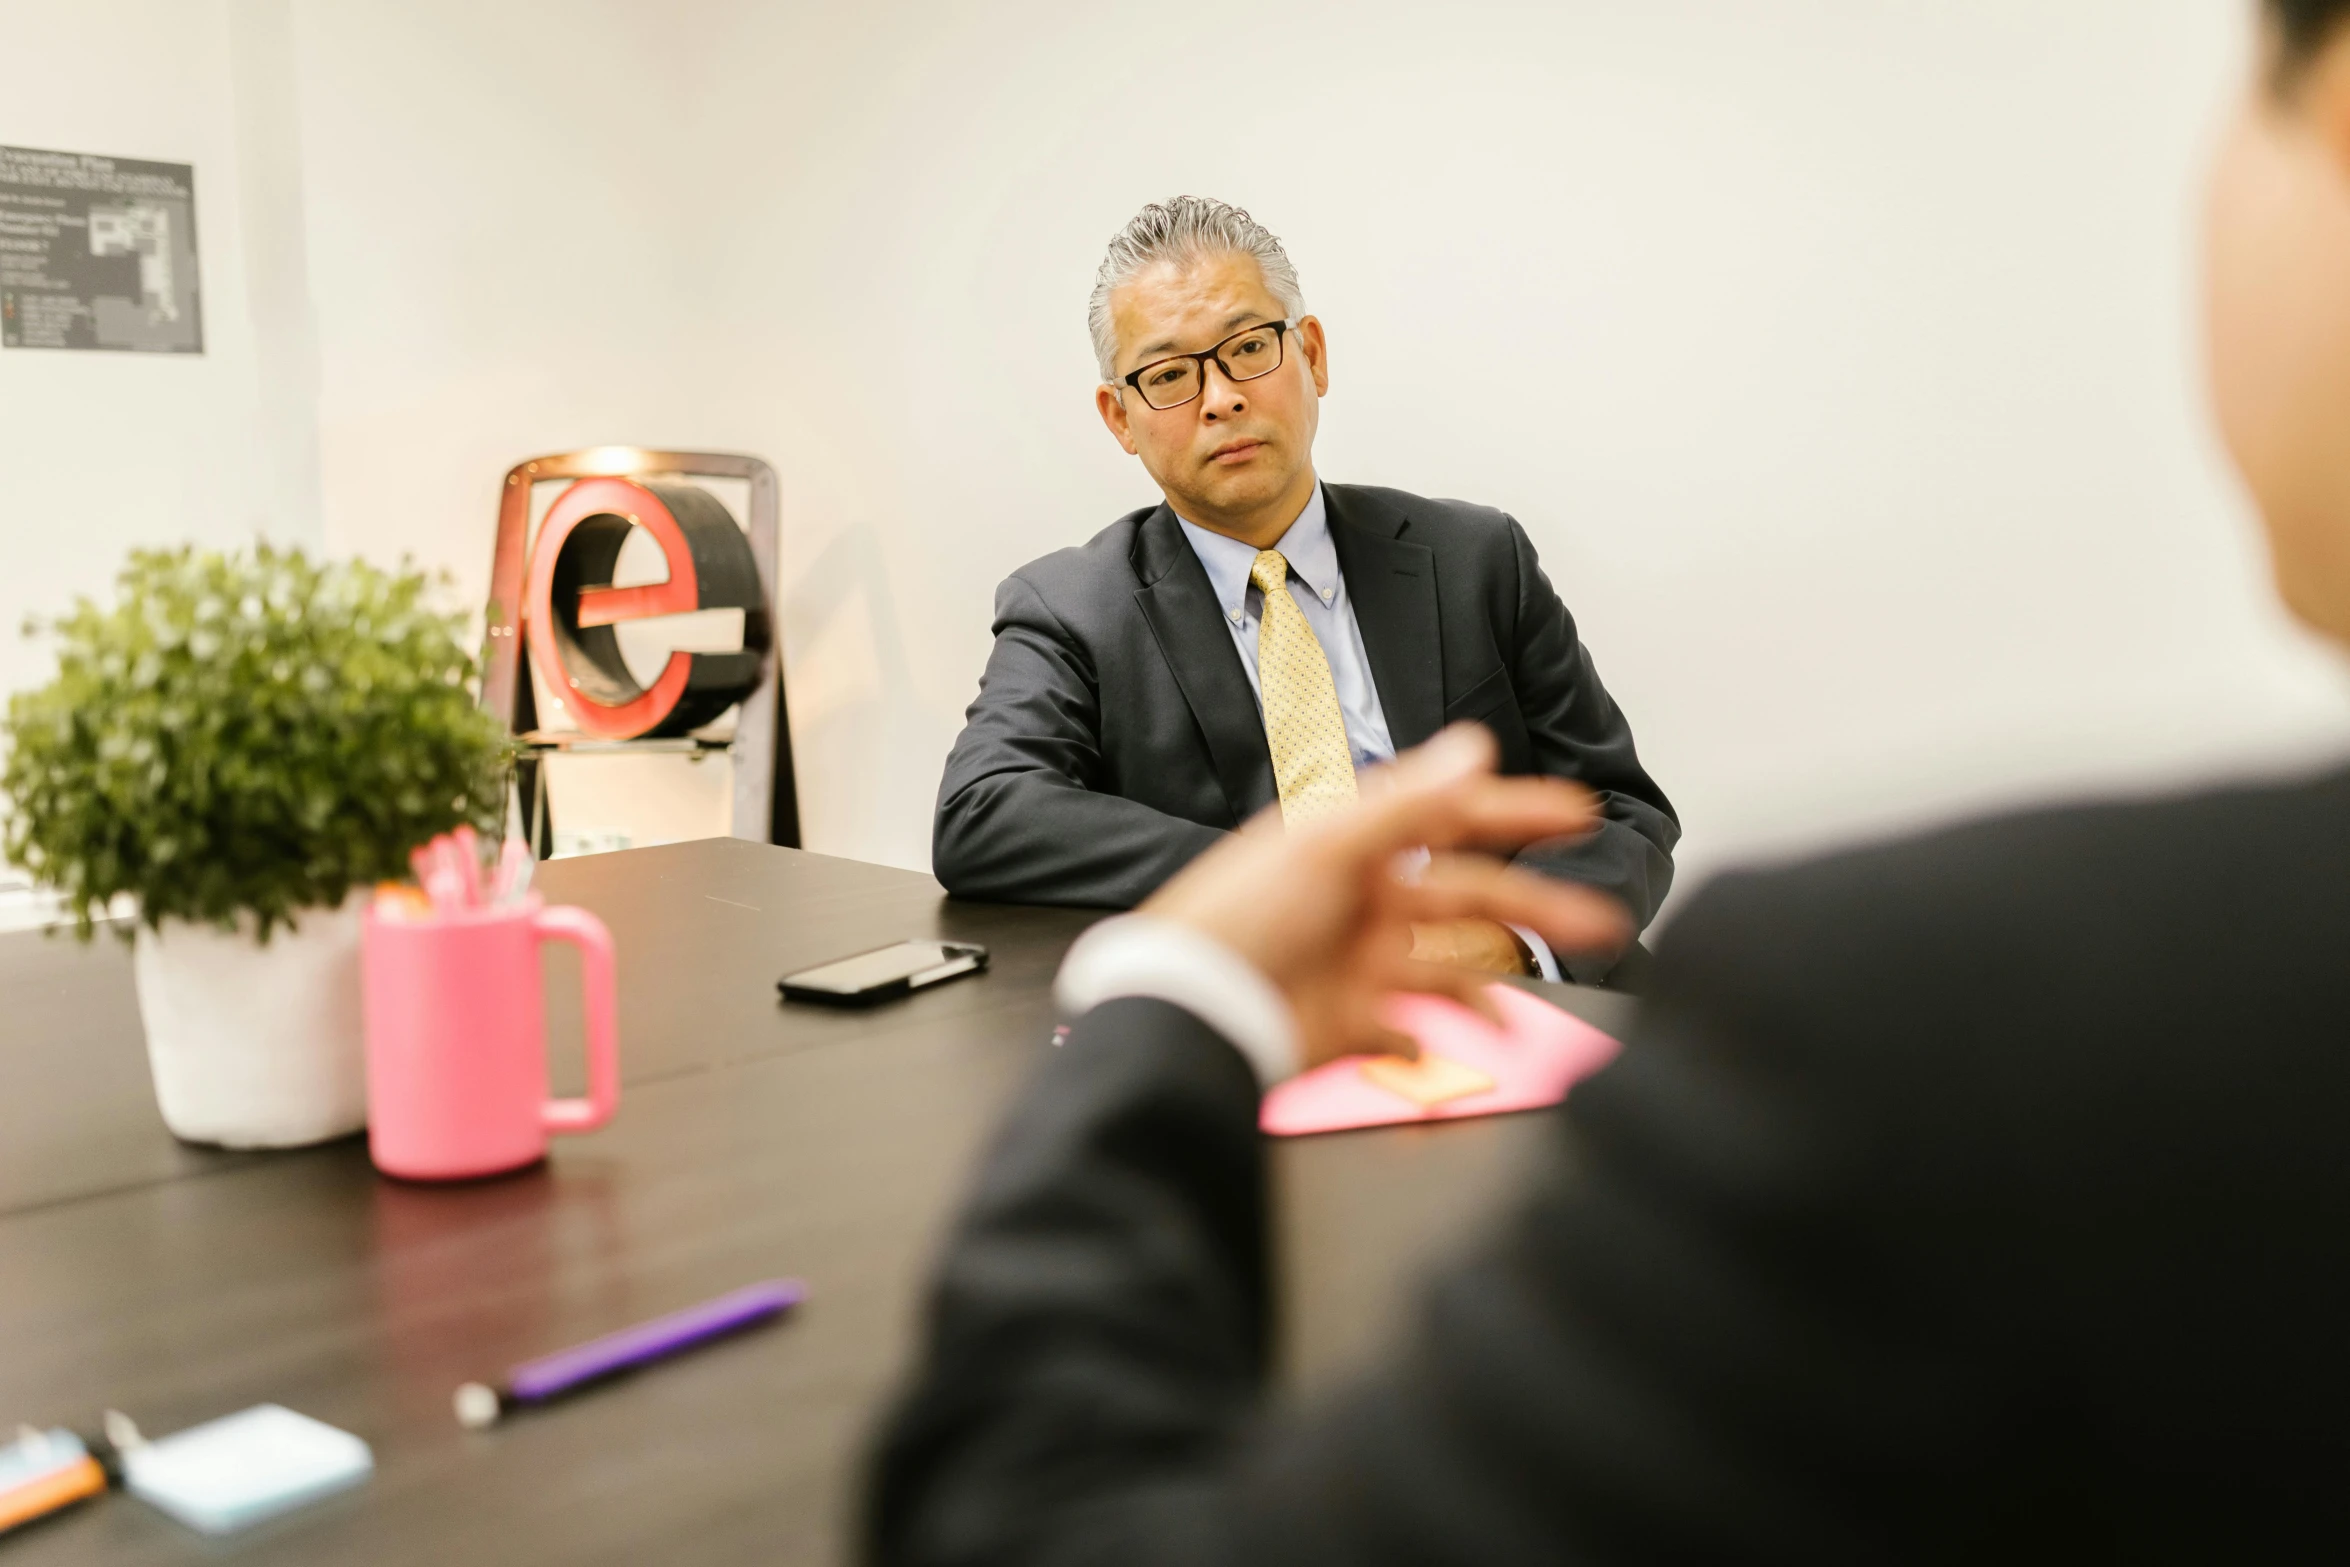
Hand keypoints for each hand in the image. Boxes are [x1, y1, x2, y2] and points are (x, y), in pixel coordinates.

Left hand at [1140, 725, 1630, 1069]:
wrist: (1183, 1005)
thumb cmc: (1232, 915)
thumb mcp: (1324, 846)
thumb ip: (1407, 801)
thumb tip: (1475, 747)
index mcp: (1356, 845)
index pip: (1452, 816)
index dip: (1514, 809)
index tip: (1576, 809)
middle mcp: (1364, 898)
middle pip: (1469, 897)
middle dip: (1536, 906)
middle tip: (1598, 920)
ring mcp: (1358, 959)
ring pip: (1449, 969)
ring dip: (1492, 991)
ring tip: (1525, 1015)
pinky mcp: (1347, 1018)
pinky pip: (1405, 1030)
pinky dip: (1428, 1041)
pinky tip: (1449, 1050)